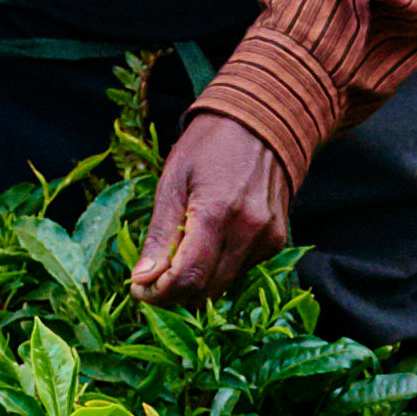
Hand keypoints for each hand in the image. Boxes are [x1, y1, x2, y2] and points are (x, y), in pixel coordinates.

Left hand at [129, 103, 301, 302]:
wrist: (262, 121)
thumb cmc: (208, 146)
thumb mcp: (172, 182)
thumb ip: (159, 235)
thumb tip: (142, 281)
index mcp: (217, 212)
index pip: (188, 279)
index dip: (159, 294)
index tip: (139, 289)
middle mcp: (249, 230)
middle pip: (207, 291)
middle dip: (175, 293)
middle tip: (153, 278)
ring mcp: (268, 237)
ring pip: (224, 286)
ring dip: (197, 281)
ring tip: (181, 251)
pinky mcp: (277, 240)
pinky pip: (241, 270)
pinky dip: (219, 267)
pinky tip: (210, 240)